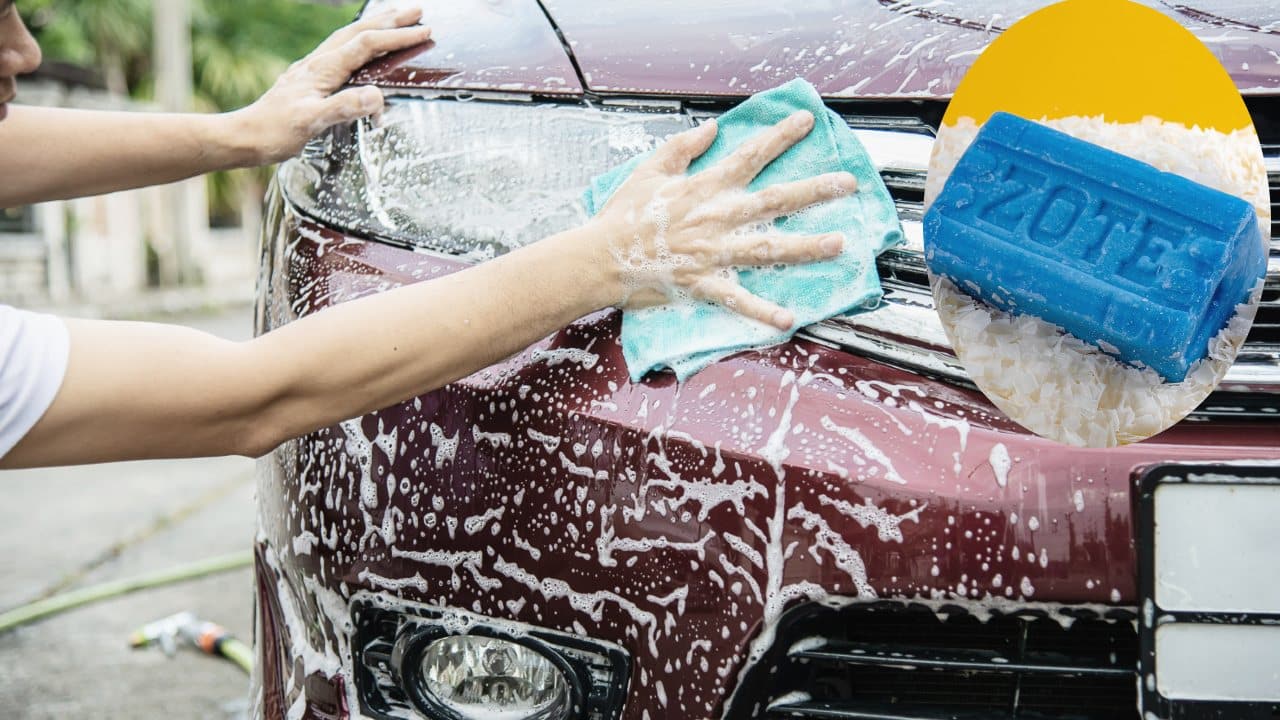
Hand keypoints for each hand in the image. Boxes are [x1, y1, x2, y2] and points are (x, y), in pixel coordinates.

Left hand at [229, 7, 431, 164]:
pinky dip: (358, 41)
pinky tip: (360, 48)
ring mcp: (312, 68)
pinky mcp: (309, 79)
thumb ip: (344, 107)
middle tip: (418, 11)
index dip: (396, 36)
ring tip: (395, 18)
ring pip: (349, 37)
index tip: (424, 32)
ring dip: (375, 25)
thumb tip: (377, 95)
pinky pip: (340, 50)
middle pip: (359, 31)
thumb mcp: (311, 122)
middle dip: (390, 19)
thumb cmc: (275, 132)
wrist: (244, 136)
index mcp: (323, 69)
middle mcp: (318, 62)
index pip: (367, 44)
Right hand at [589, 111, 856, 329]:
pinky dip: (762, 311)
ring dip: (804, 247)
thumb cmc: (622, 215)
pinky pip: (737, 299)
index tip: (807, 121)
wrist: (599, 257)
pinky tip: (788, 319)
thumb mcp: (649, 169)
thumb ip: (684, 147)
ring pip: (767, 247)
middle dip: (813, 190)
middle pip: (774, 200)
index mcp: (704, 187)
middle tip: (848, 184)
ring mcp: (712, 252)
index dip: (779, 136)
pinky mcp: (702, 283)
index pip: (750, 155)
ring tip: (838, 244)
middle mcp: (715, 217)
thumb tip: (712, 128)